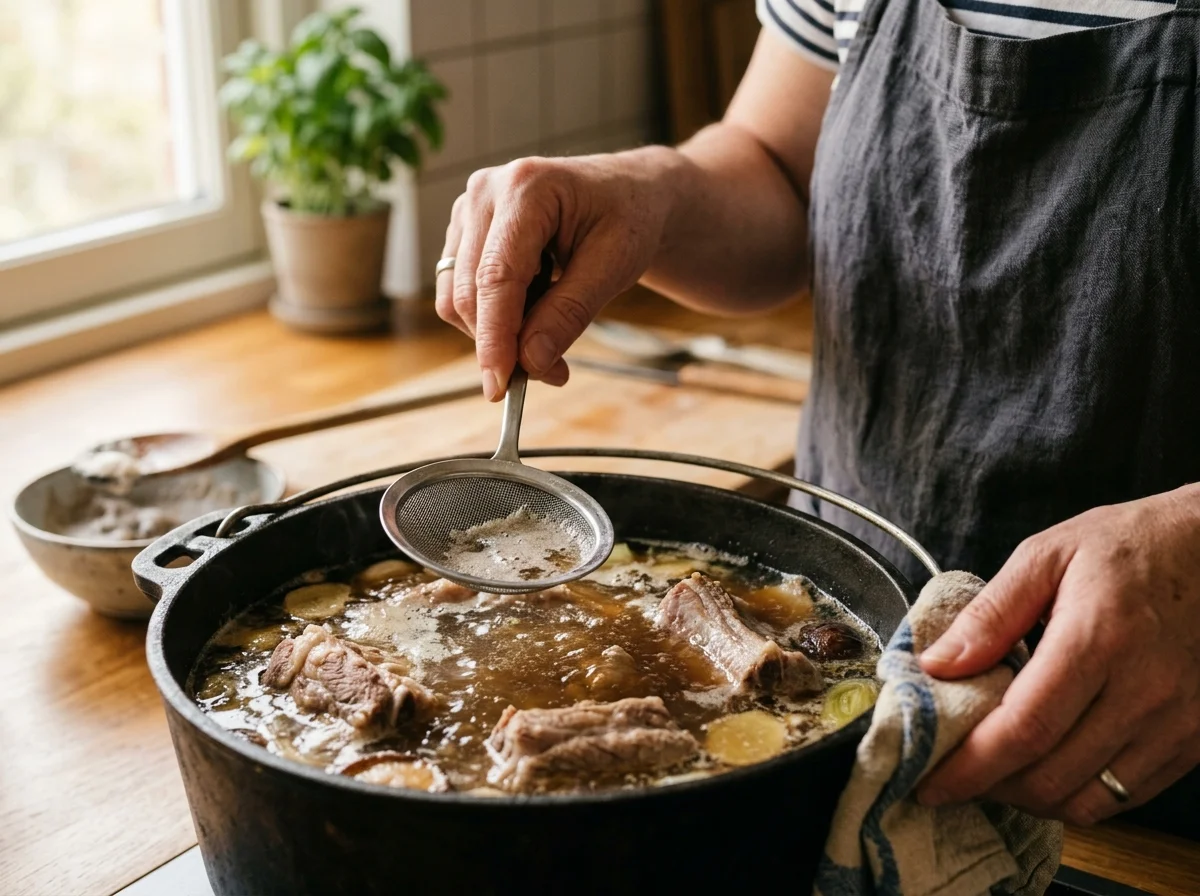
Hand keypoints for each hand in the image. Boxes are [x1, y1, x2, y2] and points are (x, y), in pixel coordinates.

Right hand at [437, 148, 679, 400]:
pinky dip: (494, 317)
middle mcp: (486, 192)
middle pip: (469, 292)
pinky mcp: (464, 232)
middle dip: (504, 345)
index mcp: (526, 188)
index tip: (500, 386)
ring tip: (549, 335)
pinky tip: (534, 308)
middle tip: (553, 373)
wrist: (624, 193)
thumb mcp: (615, 266)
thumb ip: (570, 313)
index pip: (496, 276)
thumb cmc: (626, 218)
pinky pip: (461, 291)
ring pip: (457, 297)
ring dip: (497, 334)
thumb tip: (530, 361)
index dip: (495, 337)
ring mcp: (468, 210)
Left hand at [915, 484, 1199, 824]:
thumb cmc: (1131, 546)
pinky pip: (1125, 796)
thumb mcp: (1048, 556)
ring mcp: (1176, 724)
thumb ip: (990, 614)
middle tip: (953, 773)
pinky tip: (1046, 768)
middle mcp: (1143, 692)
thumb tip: (936, 665)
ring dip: (1030, 799)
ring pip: (1088, 801)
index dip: (970, 767)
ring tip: (994, 774)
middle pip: (1050, 777)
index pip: (1023, 729)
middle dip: (990, 788)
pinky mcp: (1194, 741)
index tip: (929, 782)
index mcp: (1097, 640)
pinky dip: (1076, 795)